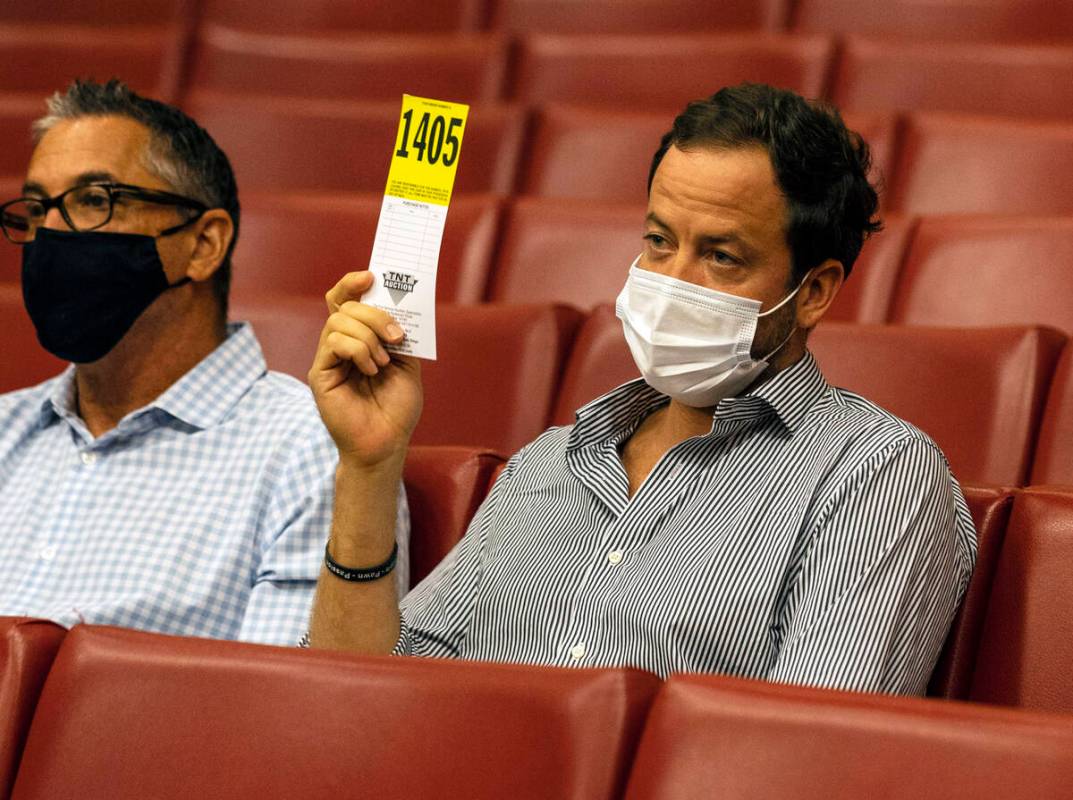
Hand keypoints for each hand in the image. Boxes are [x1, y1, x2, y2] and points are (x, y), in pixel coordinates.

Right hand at [309, 271, 422, 467]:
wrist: (388, 441)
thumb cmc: (396, 408)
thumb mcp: (407, 364)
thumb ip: (399, 335)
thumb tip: (396, 307)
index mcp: (360, 339)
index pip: (345, 300)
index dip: (353, 283)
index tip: (372, 276)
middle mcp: (341, 344)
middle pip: (346, 306)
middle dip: (375, 314)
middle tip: (395, 337)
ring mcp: (328, 358)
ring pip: (339, 321)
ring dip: (369, 336)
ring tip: (383, 362)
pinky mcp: (320, 373)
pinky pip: (333, 342)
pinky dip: (358, 351)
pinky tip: (371, 370)